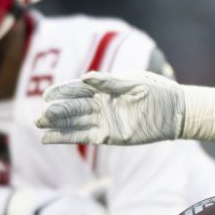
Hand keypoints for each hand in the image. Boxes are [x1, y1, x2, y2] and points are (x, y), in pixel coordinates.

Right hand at [36, 71, 185, 145]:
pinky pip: (84, 136)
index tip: (47, 95)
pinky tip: (49, 138)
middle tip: (39, 115)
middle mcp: (101, 103)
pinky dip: (66, 137)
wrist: (176, 111)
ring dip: (57, 125)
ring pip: (75, 122)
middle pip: (73, 106)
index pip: (78, 88)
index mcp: (105, 86)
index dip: (62, 91)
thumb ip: (110, 82)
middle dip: (56, 110)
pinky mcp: (109, 135)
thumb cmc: (157, 91)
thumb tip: (86, 76)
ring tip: (39, 125)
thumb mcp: (134, 82)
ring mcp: (104, 120)